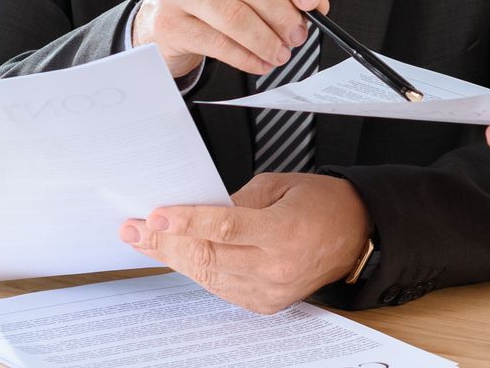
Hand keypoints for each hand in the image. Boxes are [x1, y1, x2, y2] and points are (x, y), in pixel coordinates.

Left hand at [120, 172, 371, 313]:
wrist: (356, 236)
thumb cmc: (323, 205)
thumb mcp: (281, 185)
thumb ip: (238, 199)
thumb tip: (196, 209)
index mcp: (285, 232)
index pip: (226, 227)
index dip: (187, 221)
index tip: (155, 215)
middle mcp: (277, 267)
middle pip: (209, 256)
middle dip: (165, 243)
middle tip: (133, 229)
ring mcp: (270, 291)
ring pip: (209, 276)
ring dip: (173, 258)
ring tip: (145, 241)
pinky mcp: (266, 304)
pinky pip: (221, 288)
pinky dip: (197, 271)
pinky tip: (178, 256)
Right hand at [131, 0, 327, 78]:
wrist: (159, 22)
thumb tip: (315, 3)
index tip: (313, 1)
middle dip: (283, 13)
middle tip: (299, 34)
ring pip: (234, 15)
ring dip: (266, 39)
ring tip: (282, 53)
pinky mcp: (167, 23)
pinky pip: (217, 43)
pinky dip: (246, 57)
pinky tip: (260, 63)